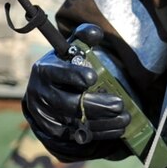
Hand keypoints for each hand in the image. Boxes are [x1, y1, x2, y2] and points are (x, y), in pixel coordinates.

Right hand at [24, 42, 130, 157]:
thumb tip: (96, 32)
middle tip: (119, 104)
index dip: (73, 75)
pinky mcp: (55, 132)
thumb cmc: (62, 69)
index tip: (93, 77)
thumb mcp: (68, 51)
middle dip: (96, 105)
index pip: (56, 74)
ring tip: (125, 117)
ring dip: (104, 122)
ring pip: (76, 122)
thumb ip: (83, 39)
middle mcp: (41, 94)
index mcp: (44, 71)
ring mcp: (47, 116)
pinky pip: (80, 135)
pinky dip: (101, 133)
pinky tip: (118, 128)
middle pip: (68, 104)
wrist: (44, 96)